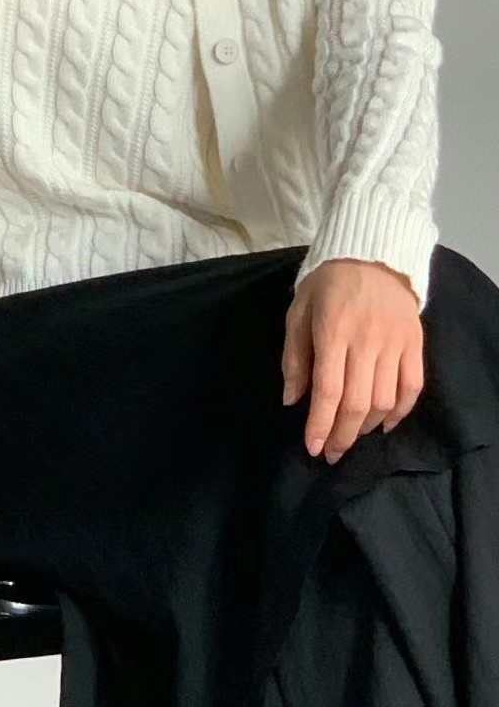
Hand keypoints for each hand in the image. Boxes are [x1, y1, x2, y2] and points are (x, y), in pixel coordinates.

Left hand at [281, 258, 424, 463]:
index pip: (327, 390)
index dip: (319, 424)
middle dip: (341, 435)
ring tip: (349, 436)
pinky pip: (412, 387)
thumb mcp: (298, 313)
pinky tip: (383, 426)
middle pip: (357, 403)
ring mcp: (395, 342)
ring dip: (366, 428)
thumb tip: (292, 400)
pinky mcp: (415, 343)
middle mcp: (367, 340)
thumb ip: (294, 358)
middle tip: (330, 453)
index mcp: (333, 331)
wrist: (372, 254)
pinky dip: (400, 412)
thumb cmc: (326, 285)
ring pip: (384, 400)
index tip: (312, 447)